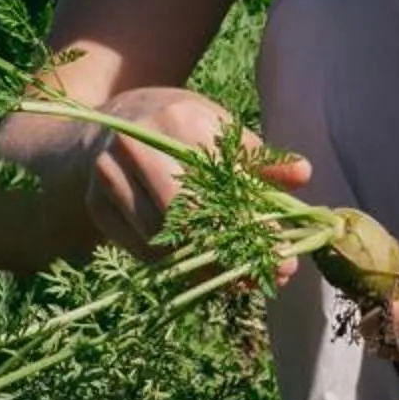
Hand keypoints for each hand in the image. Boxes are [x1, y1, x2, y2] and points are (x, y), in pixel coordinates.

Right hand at [79, 87, 309, 267]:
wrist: (113, 124)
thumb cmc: (180, 127)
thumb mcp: (220, 128)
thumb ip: (261, 157)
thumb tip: (302, 173)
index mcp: (178, 119)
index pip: (223, 185)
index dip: (256, 225)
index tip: (283, 256)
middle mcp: (137, 145)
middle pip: (190, 217)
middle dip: (232, 253)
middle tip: (264, 277)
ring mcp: (110, 176)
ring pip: (166, 241)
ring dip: (207, 267)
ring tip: (241, 280)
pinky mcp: (96, 204)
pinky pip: (143, 250)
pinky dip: (178, 267)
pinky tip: (205, 274)